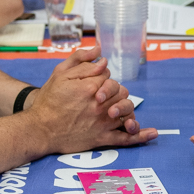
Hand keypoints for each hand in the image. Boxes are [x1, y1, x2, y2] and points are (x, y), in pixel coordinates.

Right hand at [26, 46, 160, 150]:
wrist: (40, 129)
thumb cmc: (49, 101)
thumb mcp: (60, 74)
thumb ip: (81, 61)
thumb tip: (101, 55)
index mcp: (90, 87)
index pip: (109, 77)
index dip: (103, 79)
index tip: (94, 83)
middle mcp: (100, 105)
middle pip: (121, 92)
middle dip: (116, 92)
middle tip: (104, 97)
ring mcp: (103, 122)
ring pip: (127, 111)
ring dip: (128, 109)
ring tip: (123, 110)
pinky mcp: (102, 138)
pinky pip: (126, 138)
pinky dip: (140, 135)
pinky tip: (152, 133)